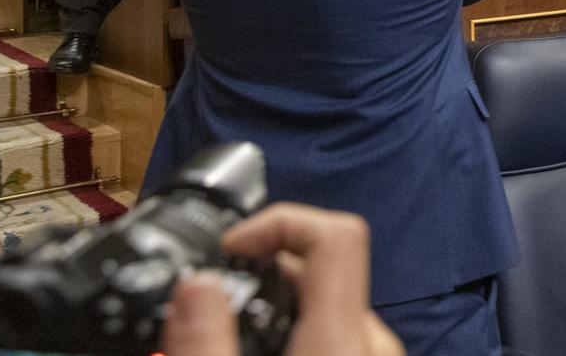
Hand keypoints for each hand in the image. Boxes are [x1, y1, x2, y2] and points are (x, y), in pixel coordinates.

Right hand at [162, 203, 403, 355]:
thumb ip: (206, 347)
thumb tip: (195, 286)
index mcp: (341, 340)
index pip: (336, 235)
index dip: (277, 222)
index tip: (230, 248)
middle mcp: (370, 343)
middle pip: (320, 269)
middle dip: (261, 274)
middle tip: (208, 305)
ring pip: (323, 306)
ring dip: (273, 308)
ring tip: (223, 336)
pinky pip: (332, 335)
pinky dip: (292, 334)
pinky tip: (254, 352)